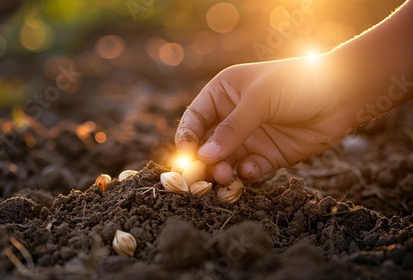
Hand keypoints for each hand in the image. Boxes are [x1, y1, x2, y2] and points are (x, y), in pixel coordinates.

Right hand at [175, 54, 356, 183]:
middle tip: (202, 175)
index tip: (186, 155)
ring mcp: (250, 137)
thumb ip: (232, 129)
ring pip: (225, 160)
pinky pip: (249, 169)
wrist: (342, 94)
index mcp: (223, 94)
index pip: (195, 118)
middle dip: (202, 160)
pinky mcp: (268, 156)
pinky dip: (247, 173)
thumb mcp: (260, 100)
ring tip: (225, 176)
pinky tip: (252, 170)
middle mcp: (232, 117)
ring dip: (222, 170)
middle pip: (206, 144)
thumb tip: (203, 156)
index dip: (187, 136)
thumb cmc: (296, 84)